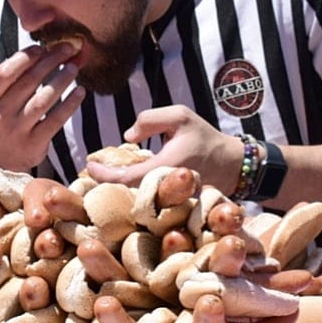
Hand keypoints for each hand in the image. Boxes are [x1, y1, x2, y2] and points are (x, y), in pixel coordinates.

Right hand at [0, 43, 85, 172]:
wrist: (3, 160)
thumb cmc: (6, 119)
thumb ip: (15, 78)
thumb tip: (45, 50)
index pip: (5, 72)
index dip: (25, 57)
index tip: (43, 47)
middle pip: (27, 82)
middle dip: (50, 62)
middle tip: (67, 50)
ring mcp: (15, 131)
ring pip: (42, 100)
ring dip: (61, 80)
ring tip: (74, 67)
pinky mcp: (33, 144)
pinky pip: (56, 120)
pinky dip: (70, 104)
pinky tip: (81, 92)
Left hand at [84, 105, 240, 192]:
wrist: (232, 165)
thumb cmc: (205, 138)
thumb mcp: (180, 116)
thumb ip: (150, 120)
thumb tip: (127, 137)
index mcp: (165, 169)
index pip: (125, 178)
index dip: (103, 174)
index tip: (89, 164)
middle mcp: (164, 192)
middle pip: (125, 194)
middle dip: (104, 184)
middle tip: (90, 170)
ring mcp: (167, 202)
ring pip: (134, 199)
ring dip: (116, 188)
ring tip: (102, 173)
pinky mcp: (170, 206)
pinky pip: (145, 200)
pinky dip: (130, 190)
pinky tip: (121, 179)